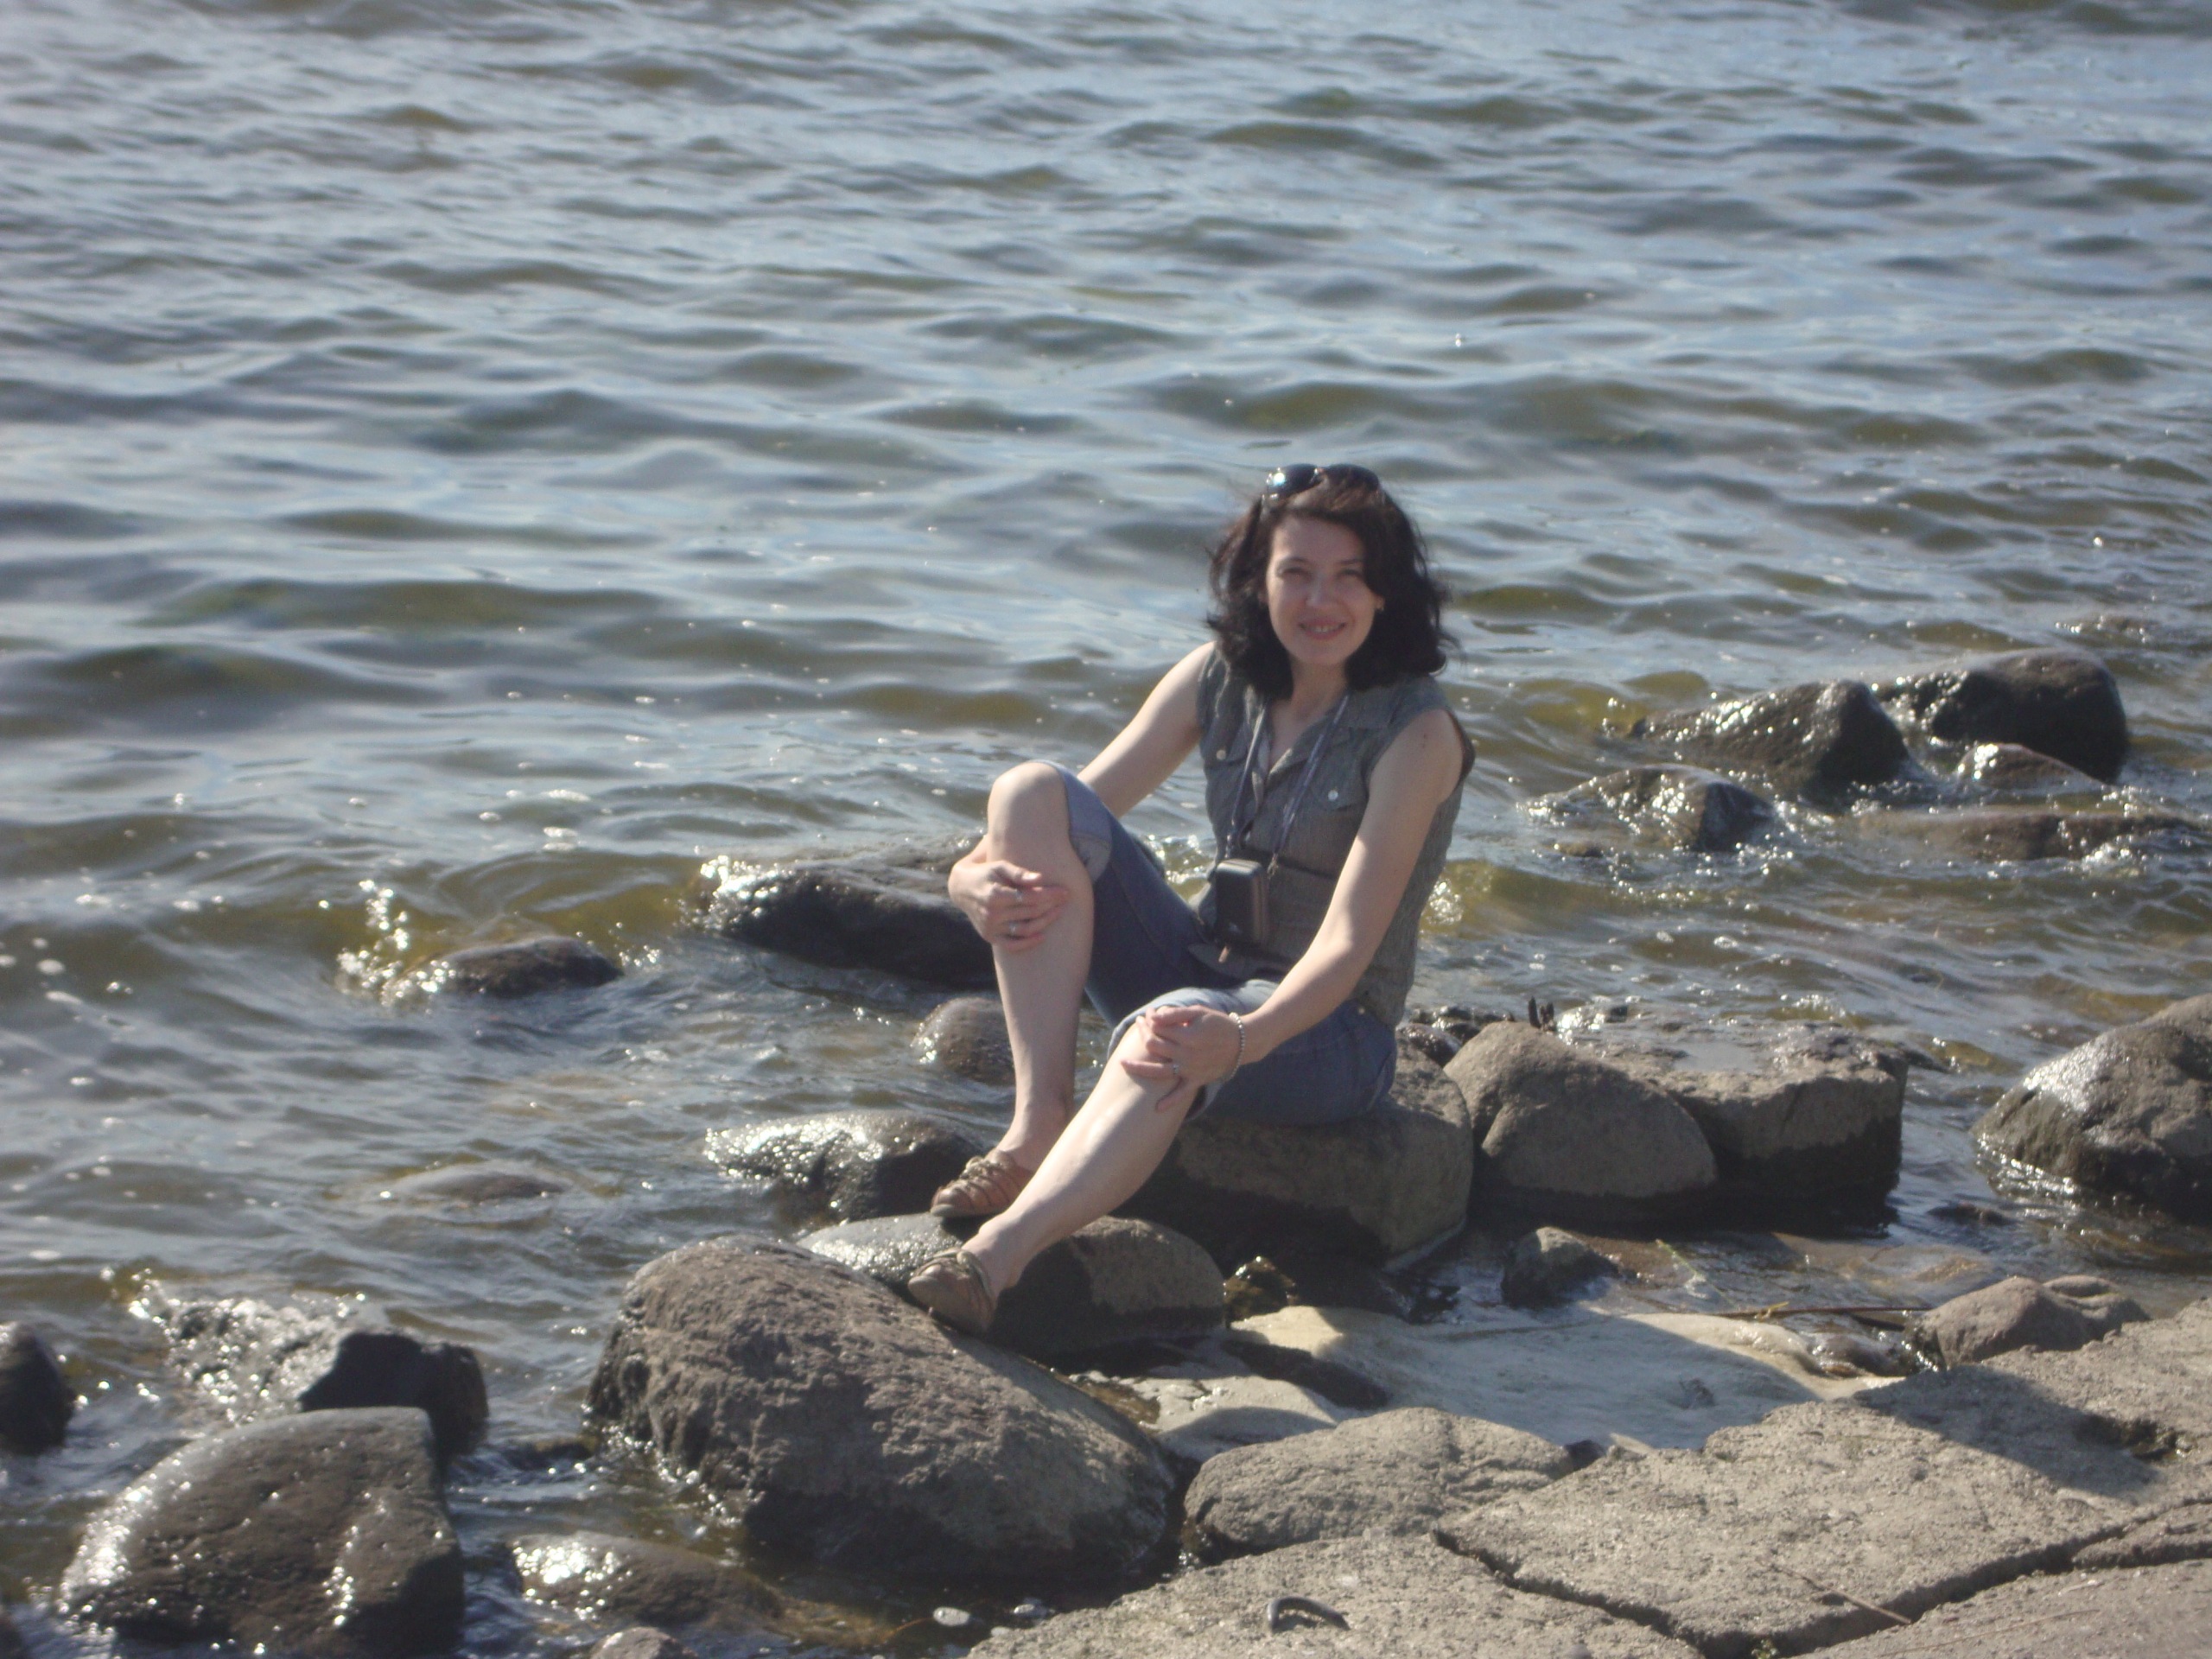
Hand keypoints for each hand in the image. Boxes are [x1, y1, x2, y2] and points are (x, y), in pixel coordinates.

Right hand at [948, 856, 1068, 954]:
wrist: (961, 889)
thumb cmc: (986, 873)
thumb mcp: (1000, 867)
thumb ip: (1019, 873)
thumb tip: (1040, 878)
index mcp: (995, 895)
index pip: (1029, 897)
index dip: (1049, 895)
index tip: (1064, 892)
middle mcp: (992, 914)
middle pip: (1029, 913)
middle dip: (1050, 906)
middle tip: (1065, 900)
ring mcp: (990, 927)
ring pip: (1024, 930)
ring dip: (1044, 923)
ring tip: (1058, 913)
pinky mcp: (989, 936)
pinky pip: (1011, 945)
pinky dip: (1027, 943)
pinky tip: (1042, 936)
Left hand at [1120, 1005, 1242, 1112]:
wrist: (1242, 1042)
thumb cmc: (1219, 1023)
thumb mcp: (1199, 1012)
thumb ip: (1175, 1014)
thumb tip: (1153, 1017)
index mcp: (1187, 1036)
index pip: (1158, 1029)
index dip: (1149, 1021)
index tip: (1147, 1016)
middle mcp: (1187, 1054)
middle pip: (1155, 1047)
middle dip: (1143, 1034)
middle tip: (1138, 1025)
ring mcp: (1191, 1069)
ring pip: (1159, 1071)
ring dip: (1140, 1068)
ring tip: (1122, 1064)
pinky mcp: (1197, 1080)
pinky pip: (1181, 1094)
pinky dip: (1170, 1102)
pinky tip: (1157, 1108)